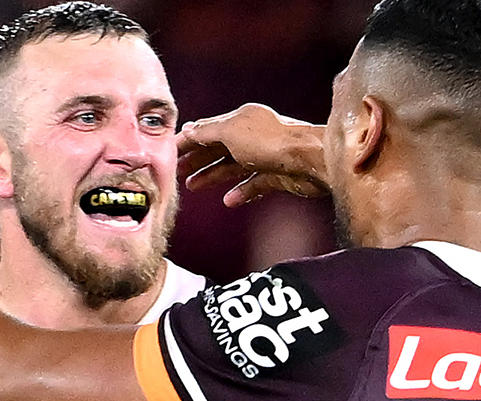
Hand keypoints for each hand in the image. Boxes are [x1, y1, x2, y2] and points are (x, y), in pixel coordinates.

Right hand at [177, 104, 329, 206]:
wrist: (310, 161)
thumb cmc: (273, 142)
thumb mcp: (231, 131)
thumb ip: (208, 131)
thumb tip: (188, 129)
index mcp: (241, 120)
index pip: (208, 129)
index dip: (188, 140)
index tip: (170, 151)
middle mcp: (253, 136)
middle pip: (218, 148)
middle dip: (197, 159)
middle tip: (177, 171)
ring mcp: (265, 156)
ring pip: (232, 166)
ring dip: (212, 176)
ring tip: (193, 187)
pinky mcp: (277, 176)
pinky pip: (253, 184)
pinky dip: (240, 192)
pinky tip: (229, 200)